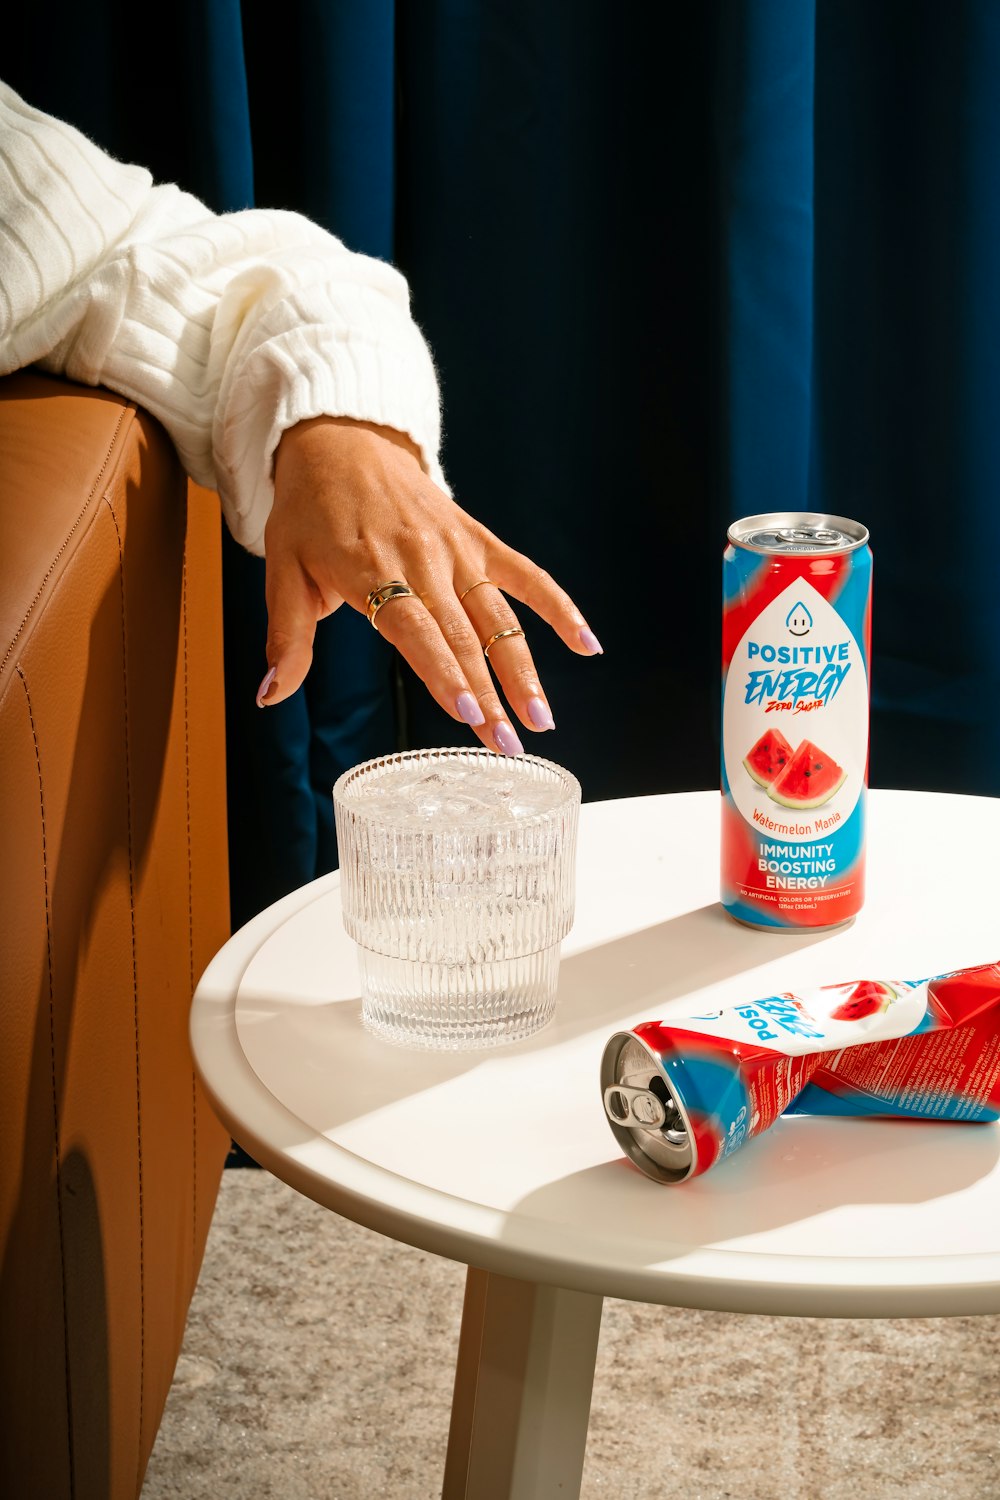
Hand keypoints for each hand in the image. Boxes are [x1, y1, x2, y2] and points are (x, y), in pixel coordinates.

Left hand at [258, 415, 602, 753]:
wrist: (342, 440)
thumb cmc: (309, 511)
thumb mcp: (282, 570)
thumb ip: (288, 637)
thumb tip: (271, 695)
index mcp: (371, 571)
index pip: (416, 632)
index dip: (446, 674)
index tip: (469, 714)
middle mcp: (422, 562)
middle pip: (464, 637)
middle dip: (491, 696)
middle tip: (508, 746)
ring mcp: (456, 550)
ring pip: (499, 618)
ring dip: (524, 670)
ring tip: (543, 720)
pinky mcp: (477, 540)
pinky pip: (526, 576)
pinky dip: (559, 607)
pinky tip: (587, 645)